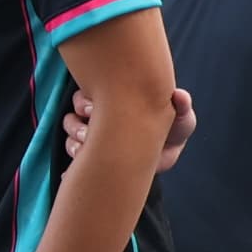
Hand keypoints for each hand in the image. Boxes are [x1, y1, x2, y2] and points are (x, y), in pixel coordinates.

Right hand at [58, 84, 193, 172]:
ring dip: (75, 136)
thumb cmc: (173, 130)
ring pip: (70, 132)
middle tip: (90, 123)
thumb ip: (182, 105)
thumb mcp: (182, 117)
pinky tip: (84, 157)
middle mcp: (100, 117)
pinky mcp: (92, 157)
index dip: (86, 100)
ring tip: (87, 141)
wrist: (167, 155)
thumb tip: (178, 95)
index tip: (95, 108)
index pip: (88, 94)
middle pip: (74, 111)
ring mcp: (94, 137)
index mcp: (115, 102)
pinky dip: (75, 155)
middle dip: (79, 117)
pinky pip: (73, 154)